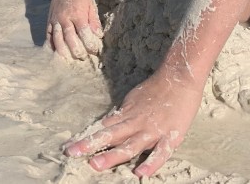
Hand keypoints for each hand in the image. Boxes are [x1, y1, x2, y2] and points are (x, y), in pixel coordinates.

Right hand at [46, 0, 102, 59]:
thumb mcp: (91, 6)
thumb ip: (94, 21)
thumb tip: (98, 35)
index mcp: (77, 14)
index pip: (84, 33)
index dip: (89, 44)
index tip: (94, 50)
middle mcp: (65, 18)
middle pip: (70, 38)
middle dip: (76, 50)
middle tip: (82, 58)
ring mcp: (56, 19)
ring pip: (57, 38)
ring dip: (63, 50)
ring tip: (68, 59)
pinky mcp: (49, 19)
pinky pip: (48, 34)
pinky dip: (51, 43)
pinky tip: (54, 51)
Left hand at [63, 71, 202, 176]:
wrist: (180, 75)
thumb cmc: (157, 88)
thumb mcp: (134, 99)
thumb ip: (122, 114)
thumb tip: (105, 125)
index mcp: (127, 114)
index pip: (103, 128)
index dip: (87, 137)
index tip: (69, 147)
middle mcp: (136, 123)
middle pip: (110, 136)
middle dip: (90, 145)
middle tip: (71, 153)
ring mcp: (152, 131)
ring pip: (130, 146)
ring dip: (112, 156)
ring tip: (95, 164)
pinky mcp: (171, 136)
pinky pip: (160, 153)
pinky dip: (151, 163)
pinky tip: (141, 174)